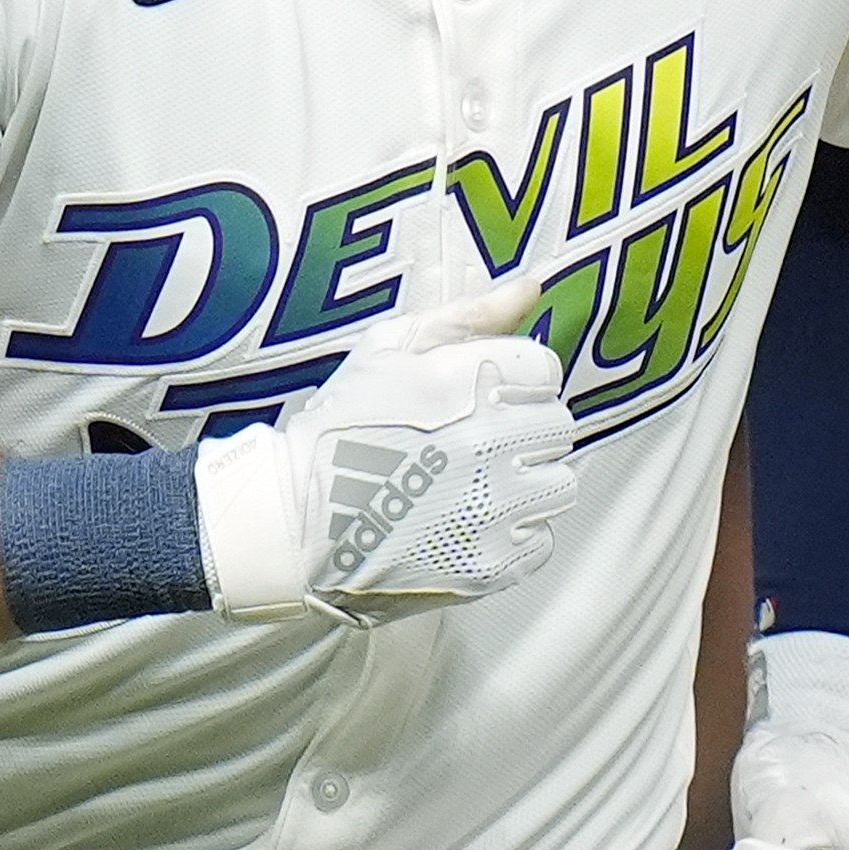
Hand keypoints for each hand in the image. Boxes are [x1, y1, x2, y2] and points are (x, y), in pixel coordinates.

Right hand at [196, 279, 577, 622]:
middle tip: (470, 446)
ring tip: (468, 488)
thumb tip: (530, 286)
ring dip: (522, 485)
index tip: (479, 398)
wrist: (292, 525)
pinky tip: (464, 527)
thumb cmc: (336, 434)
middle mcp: (491, 443)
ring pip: (555, 485)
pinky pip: (539, 541)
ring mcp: (495, 508)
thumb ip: (469, 316)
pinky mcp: (492, 563)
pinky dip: (510, 537)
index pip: (545, 369)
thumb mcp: (388, 351)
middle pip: (556, 426)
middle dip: (521, 430)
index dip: (511, 381)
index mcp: (469, 381)